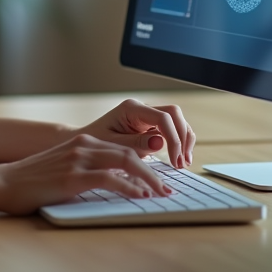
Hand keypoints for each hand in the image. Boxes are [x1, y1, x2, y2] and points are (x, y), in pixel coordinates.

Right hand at [0, 133, 172, 214]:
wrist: (2, 182)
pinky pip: (110, 179)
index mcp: (82, 142)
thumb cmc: (32, 181)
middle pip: (130, 153)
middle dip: (154, 171)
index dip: (146, 163)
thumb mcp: (63, 168)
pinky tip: (139, 195)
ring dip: (149, 179)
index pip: (123, 148)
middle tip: (167, 189)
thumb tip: (115, 184)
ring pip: (125, 162)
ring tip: (160, 193)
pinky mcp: (72, 177)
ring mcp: (78, 160)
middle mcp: (83, 146)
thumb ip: (87, 169)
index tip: (159, 180)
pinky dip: (129, 187)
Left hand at [75, 99, 195, 168]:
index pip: (162, 118)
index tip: (175, 161)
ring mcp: (147, 115)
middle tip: (182, 163)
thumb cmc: (95, 143)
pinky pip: (172, 128)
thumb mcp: (112, 146)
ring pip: (176, 120)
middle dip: (182, 137)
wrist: (87, 142)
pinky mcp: (151, 124)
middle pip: (174, 114)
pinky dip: (179, 141)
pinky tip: (179, 158)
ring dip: (184, 140)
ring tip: (183, 163)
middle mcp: (142, 108)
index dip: (173, 138)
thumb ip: (135, 144)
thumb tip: (160, 141)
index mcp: (131, 109)